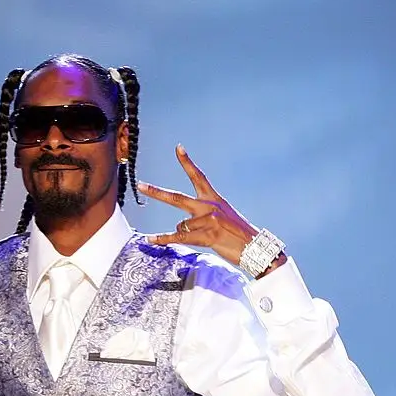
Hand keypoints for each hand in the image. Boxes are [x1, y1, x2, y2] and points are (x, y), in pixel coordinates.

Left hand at [139, 144, 284, 274]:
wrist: (255, 247)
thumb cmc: (240, 235)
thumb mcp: (225, 217)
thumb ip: (205, 215)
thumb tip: (180, 224)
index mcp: (214, 200)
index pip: (198, 176)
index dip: (187, 162)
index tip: (178, 148)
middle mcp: (209, 207)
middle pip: (176, 198)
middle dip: (156, 192)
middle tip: (140, 185)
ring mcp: (208, 221)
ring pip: (181, 225)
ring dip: (185, 233)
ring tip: (202, 237)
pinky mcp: (207, 236)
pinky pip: (179, 237)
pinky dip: (164, 239)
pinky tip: (151, 238)